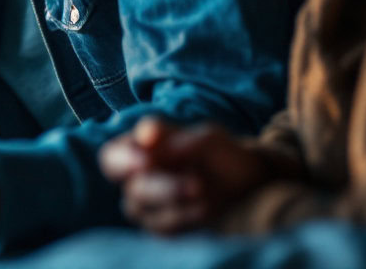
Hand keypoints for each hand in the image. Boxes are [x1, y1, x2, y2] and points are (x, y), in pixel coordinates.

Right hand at [99, 117, 269, 232]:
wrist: (252, 187)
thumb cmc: (223, 155)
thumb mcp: (207, 137)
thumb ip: (175, 135)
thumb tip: (145, 134)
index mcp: (139, 153)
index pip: (112, 158)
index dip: (124, 160)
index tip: (147, 160)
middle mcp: (139, 181)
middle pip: (133, 188)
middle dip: (163, 187)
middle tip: (197, 184)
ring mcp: (150, 209)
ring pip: (143, 212)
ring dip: (175, 203)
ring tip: (206, 193)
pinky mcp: (164, 230)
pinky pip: (162, 230)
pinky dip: (184, 220)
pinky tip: (206, 210)